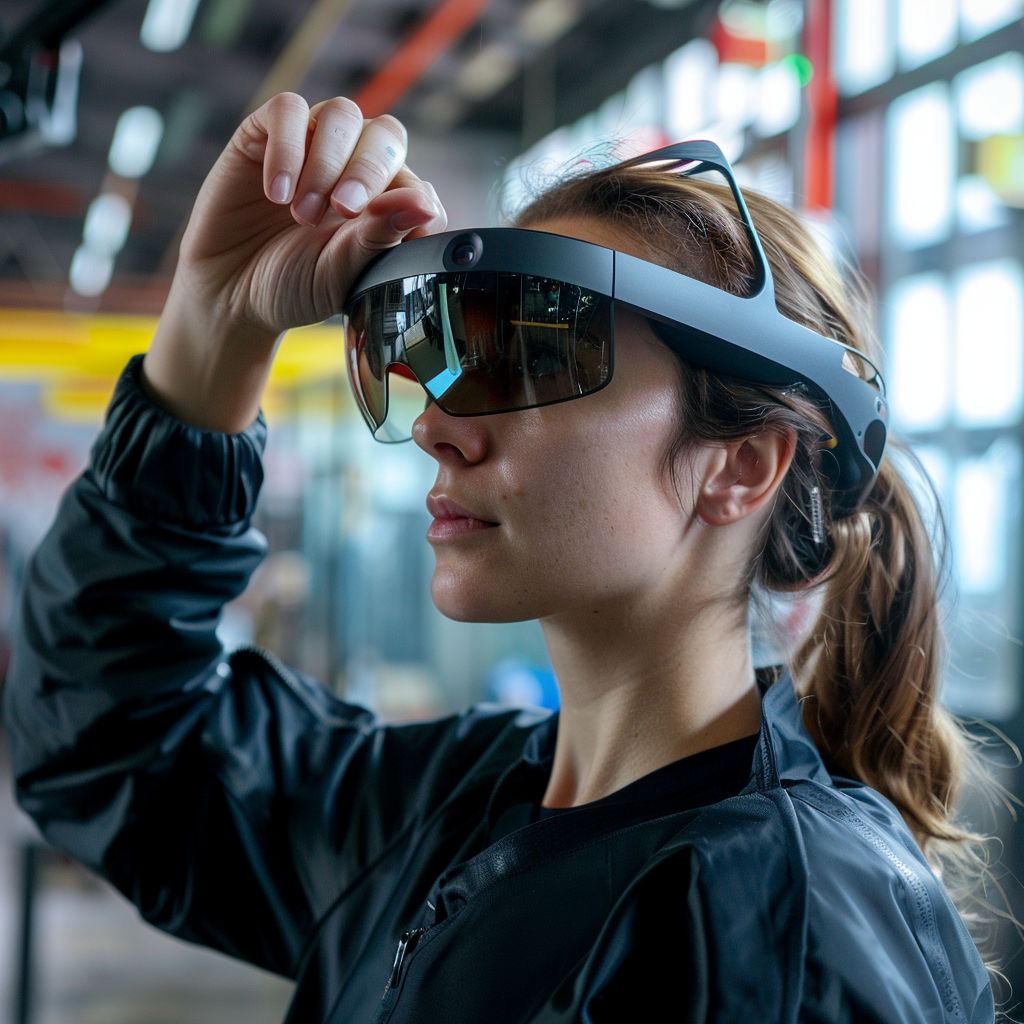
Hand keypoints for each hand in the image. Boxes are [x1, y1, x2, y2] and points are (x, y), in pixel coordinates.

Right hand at [143, 93, 447, 431]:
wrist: (230, 293)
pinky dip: (286, 148)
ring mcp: (311, 145)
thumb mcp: (340, 272)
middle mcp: (352, 167)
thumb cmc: (293, 286)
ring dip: (326, 163)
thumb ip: (380, 237)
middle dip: (368, 171)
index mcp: (383, 204)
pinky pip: (287, 111)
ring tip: (303, 213)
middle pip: (384, 135)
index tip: (387, 231)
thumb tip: (425, 205)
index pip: (414, 182)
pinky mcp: (264, 135)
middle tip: (344, 211)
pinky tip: (277, 193)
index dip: (408, 199)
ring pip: (341, 115)